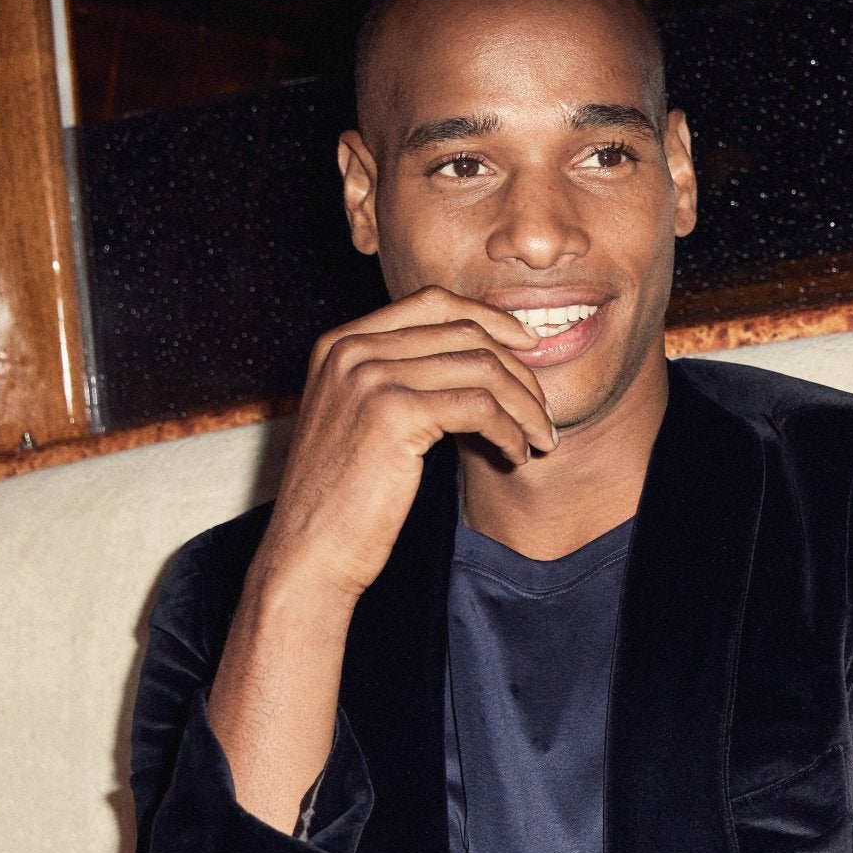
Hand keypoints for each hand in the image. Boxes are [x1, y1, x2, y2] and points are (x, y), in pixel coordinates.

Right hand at [259, 288, 561, 610]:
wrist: (309, 550)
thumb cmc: (343, 498)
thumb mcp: (362, 419)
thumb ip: (401, 379)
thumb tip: (477, 360)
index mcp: (341, 342)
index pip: (433, 302)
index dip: (490, 319)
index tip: (529, 347)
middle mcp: (352, 348)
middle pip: (464, 332)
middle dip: (519, 369)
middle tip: (543, 410)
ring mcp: (370, 377)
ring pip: (482, 368)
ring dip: (524, 405)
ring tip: (540, 439)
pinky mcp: (393, 414)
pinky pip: (480, 407)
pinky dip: (510, 430)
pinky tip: (515, 454)